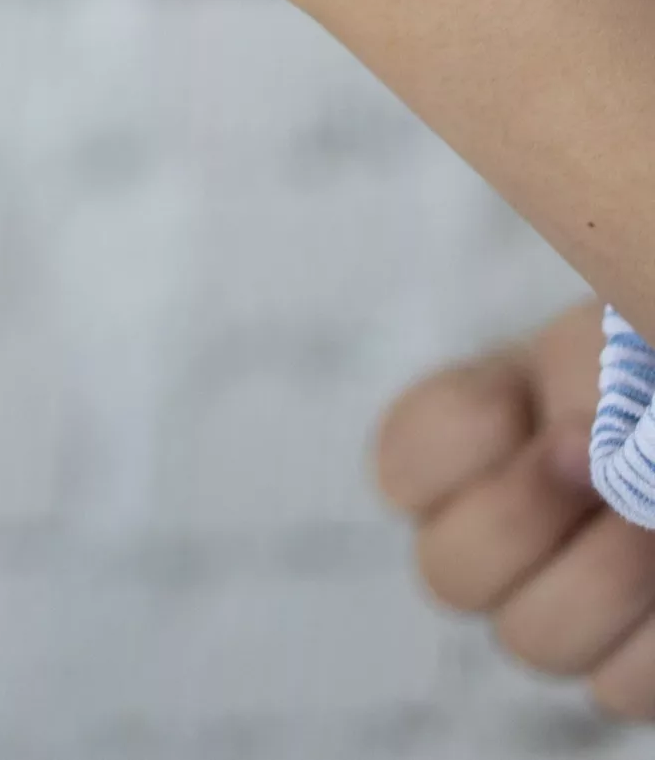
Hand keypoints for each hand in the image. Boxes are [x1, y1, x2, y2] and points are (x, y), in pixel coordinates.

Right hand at [378, 301, 654, 718]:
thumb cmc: (651, 364)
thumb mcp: (609, 346)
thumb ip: (579, 372)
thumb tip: (581, 439)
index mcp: (474, 444)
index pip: (402, 469)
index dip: (452, 448)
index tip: (522, 405)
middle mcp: (495, 539)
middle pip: (449, 573)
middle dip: (524, 514)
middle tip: (594, 460)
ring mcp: (557, 610)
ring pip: (530, 638)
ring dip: (605, 576)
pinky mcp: (625, 663)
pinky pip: (618, 686)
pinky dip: (653, 640)